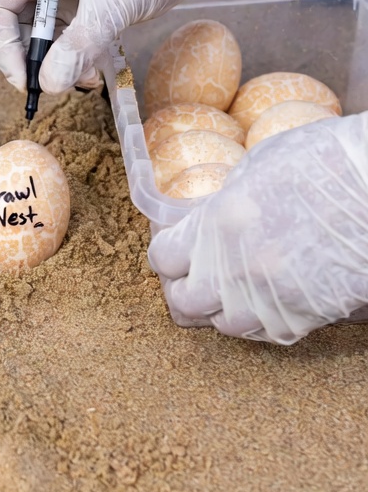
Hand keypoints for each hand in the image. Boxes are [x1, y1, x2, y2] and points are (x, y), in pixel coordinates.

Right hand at [0, 0, 231, 93]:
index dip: (4, 46)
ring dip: (53, 61)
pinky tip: (90, 71)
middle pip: (11, 21)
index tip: (26, 80)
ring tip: (82, 80)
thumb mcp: (115, 2)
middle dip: (31, 58)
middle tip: (50, 87)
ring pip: (36, 32)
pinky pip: (60, 33)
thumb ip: (80, 43)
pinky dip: (71, 54)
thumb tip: (49, 83)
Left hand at [148, 113, 367, 344]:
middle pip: (185, 302)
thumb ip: (226, 202)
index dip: (168, 255)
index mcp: (218, 223)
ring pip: (225, 326)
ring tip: (233, 290)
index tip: (175, 250)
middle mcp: (238, 267)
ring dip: (223, 309)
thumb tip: (211, 218)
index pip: (164, 259)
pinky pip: (270, 332)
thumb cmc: (327, 159)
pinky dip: (262, 320)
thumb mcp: (257, 167)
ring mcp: (274, 295)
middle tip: (197, 276)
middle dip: (186, 289)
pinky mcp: (309, 314)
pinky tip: (267, 300)